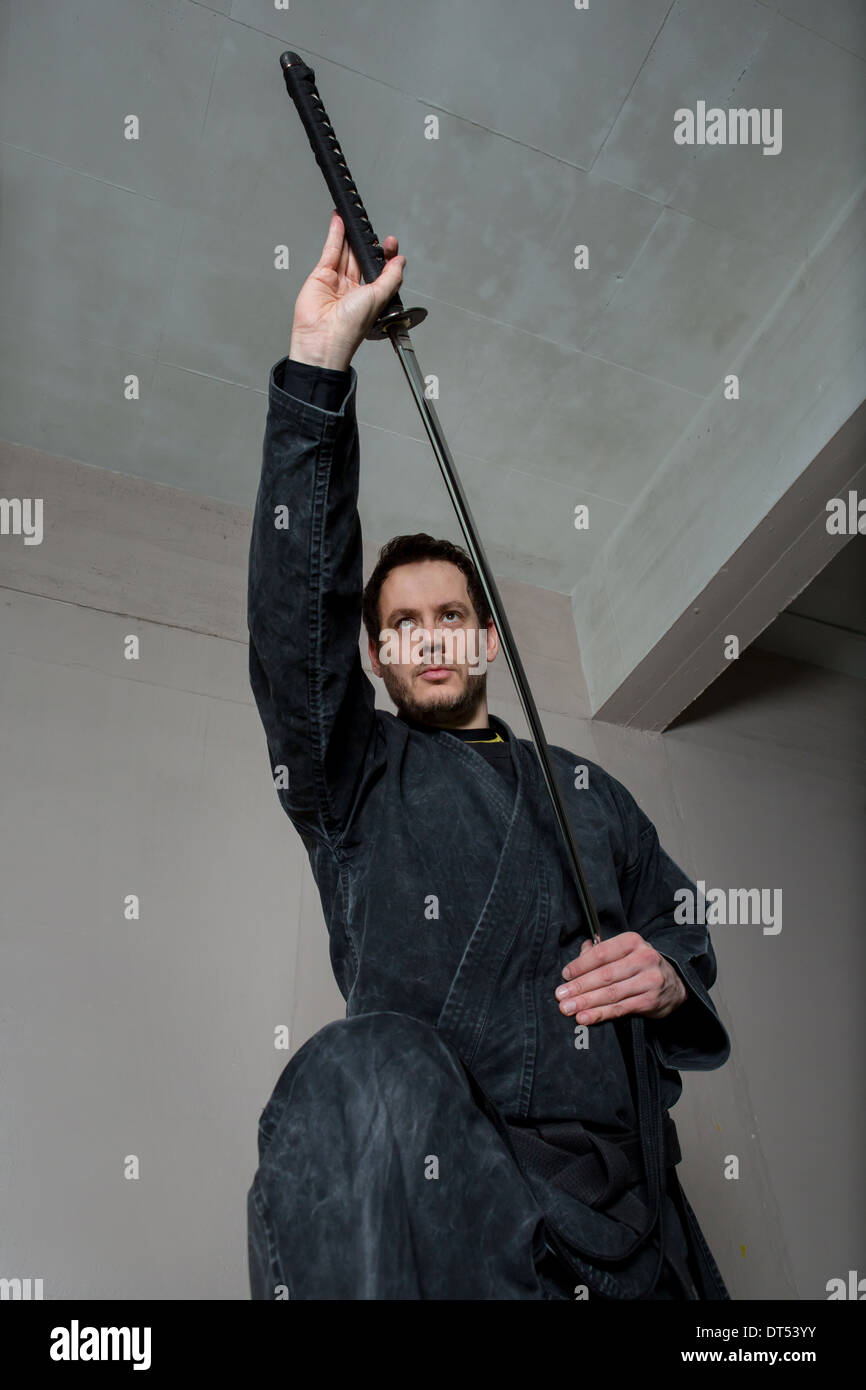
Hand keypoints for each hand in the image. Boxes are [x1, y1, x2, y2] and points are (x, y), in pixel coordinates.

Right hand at [289, 211, 404, 370]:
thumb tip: (401, 261)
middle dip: (366, 242)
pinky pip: (330, 252)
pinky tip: (340, 222)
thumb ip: (391, 277)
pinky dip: (335, 235)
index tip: (390, 243)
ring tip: (353, 216)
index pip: (380, 269)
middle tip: (369, 225)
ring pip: (345, 252)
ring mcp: (336, 282)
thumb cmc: (349, 329)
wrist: (323, 338)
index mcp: (370, 297)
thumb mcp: (379, 298)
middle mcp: (353, 289)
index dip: (385, 255)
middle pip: (361, 258)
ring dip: (349, 234)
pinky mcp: (321, 276)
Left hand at [555, 932, 687, 1023]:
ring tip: (568, 1009)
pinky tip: (585, 1018)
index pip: (602, 953)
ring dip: (586, 1002)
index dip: (580, 965)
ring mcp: (649, 981)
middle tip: (560, 996)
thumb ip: (600, 952)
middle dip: (579, 987)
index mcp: (632, 942)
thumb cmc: (641, 965)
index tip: (565, 975)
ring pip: (611, 994)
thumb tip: (580, 951)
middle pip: (605, 975)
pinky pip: (620, 1009)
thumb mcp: (625, 952)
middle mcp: (643, 959)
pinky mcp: (650, 1001)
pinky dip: (600, 1014)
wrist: (674, 984)